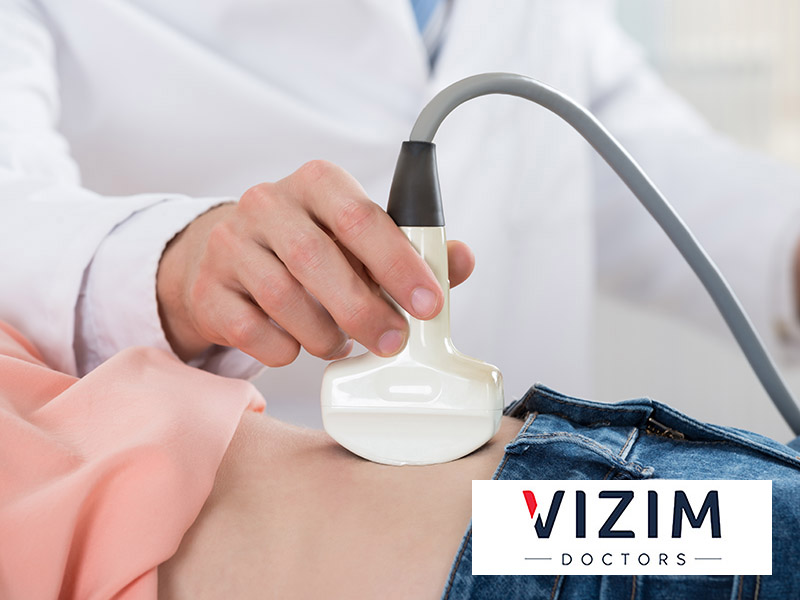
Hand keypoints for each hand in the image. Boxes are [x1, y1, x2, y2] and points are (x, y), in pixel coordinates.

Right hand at [156, 160, 474, 366]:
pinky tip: (298, 344)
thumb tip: (462, 261)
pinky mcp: (208, 289)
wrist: (228, 259)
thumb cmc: (312, 248)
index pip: (360, 217)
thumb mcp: (360, 239)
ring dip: (325, 334)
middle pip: (318, 260)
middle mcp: (267, 203)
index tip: (428, 305)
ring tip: (341, 342)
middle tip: (392, 342)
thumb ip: (412, 250)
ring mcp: (230, 245)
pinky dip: (286, 349)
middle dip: (364, 311)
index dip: (398, 264)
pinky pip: (253, 331)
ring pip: (284, 299)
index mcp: (316, 182)